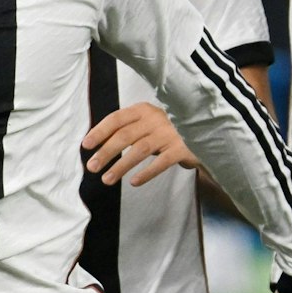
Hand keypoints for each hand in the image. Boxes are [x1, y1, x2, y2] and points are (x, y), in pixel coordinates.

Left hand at [83, 103, 198, 186]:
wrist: (205, 133)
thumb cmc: (168, 131)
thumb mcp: (148, 124)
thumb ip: (128, 130)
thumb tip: (98, 145)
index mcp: (144, 110)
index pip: (116, 119)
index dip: (100, 132)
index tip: (86, 146)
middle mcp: (156, 119)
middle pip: (125, 136)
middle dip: (106, 152)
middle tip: (92, 167)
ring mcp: (170, 133)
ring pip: (140, 150)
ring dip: (121, 165)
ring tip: (107, 179)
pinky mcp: (183, 148)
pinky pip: (162, 162)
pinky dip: (147, 172)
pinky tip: (134, 182)